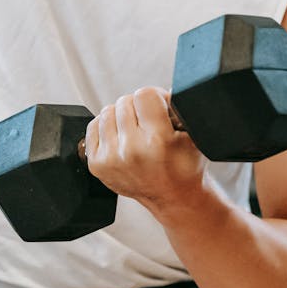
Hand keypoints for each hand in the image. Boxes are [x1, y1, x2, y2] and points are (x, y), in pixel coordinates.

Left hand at [84, 86, 205, 212]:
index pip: (144, 94)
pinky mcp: (97, 164)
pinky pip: (94, 126)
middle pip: (125, 101)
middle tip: (149, 122)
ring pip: (107, 111)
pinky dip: (107, 127)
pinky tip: (121, 137)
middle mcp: (132, 150)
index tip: (159, 107)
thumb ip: (177, 108)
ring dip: (121, 116)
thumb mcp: (192, 133)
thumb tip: (160, 90)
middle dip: (138, 107)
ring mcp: (111, 158)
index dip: (155, 97)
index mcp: (158, 140)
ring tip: (135, 130)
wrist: (174, 197)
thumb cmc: (184, 166)